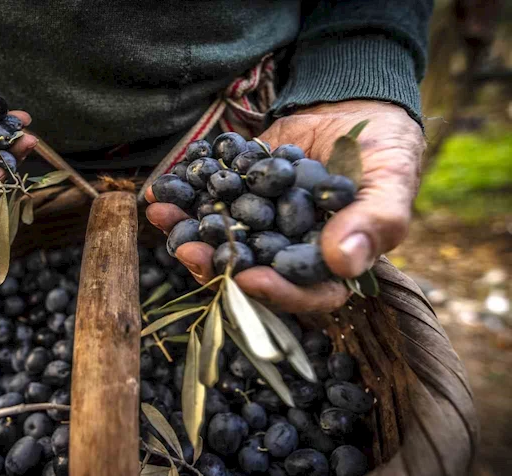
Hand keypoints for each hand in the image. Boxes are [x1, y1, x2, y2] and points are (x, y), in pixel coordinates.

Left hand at [146, 100, 424, 312]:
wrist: (356, 102)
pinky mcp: (240, 195)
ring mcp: (261, 224)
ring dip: (188, 231)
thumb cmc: (386, 146)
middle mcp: (290, 251)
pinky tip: (161, 188)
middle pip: (252, 271)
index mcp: (331, 263)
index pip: (306, 294)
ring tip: (162, 216)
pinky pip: (209, 201)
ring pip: (221, 239)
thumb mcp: (392, 179)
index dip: (276, 294)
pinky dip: (185, 196)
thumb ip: (376, 222)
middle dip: (215, 263)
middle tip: (188, 251)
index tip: (248, 279)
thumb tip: (344, 263)